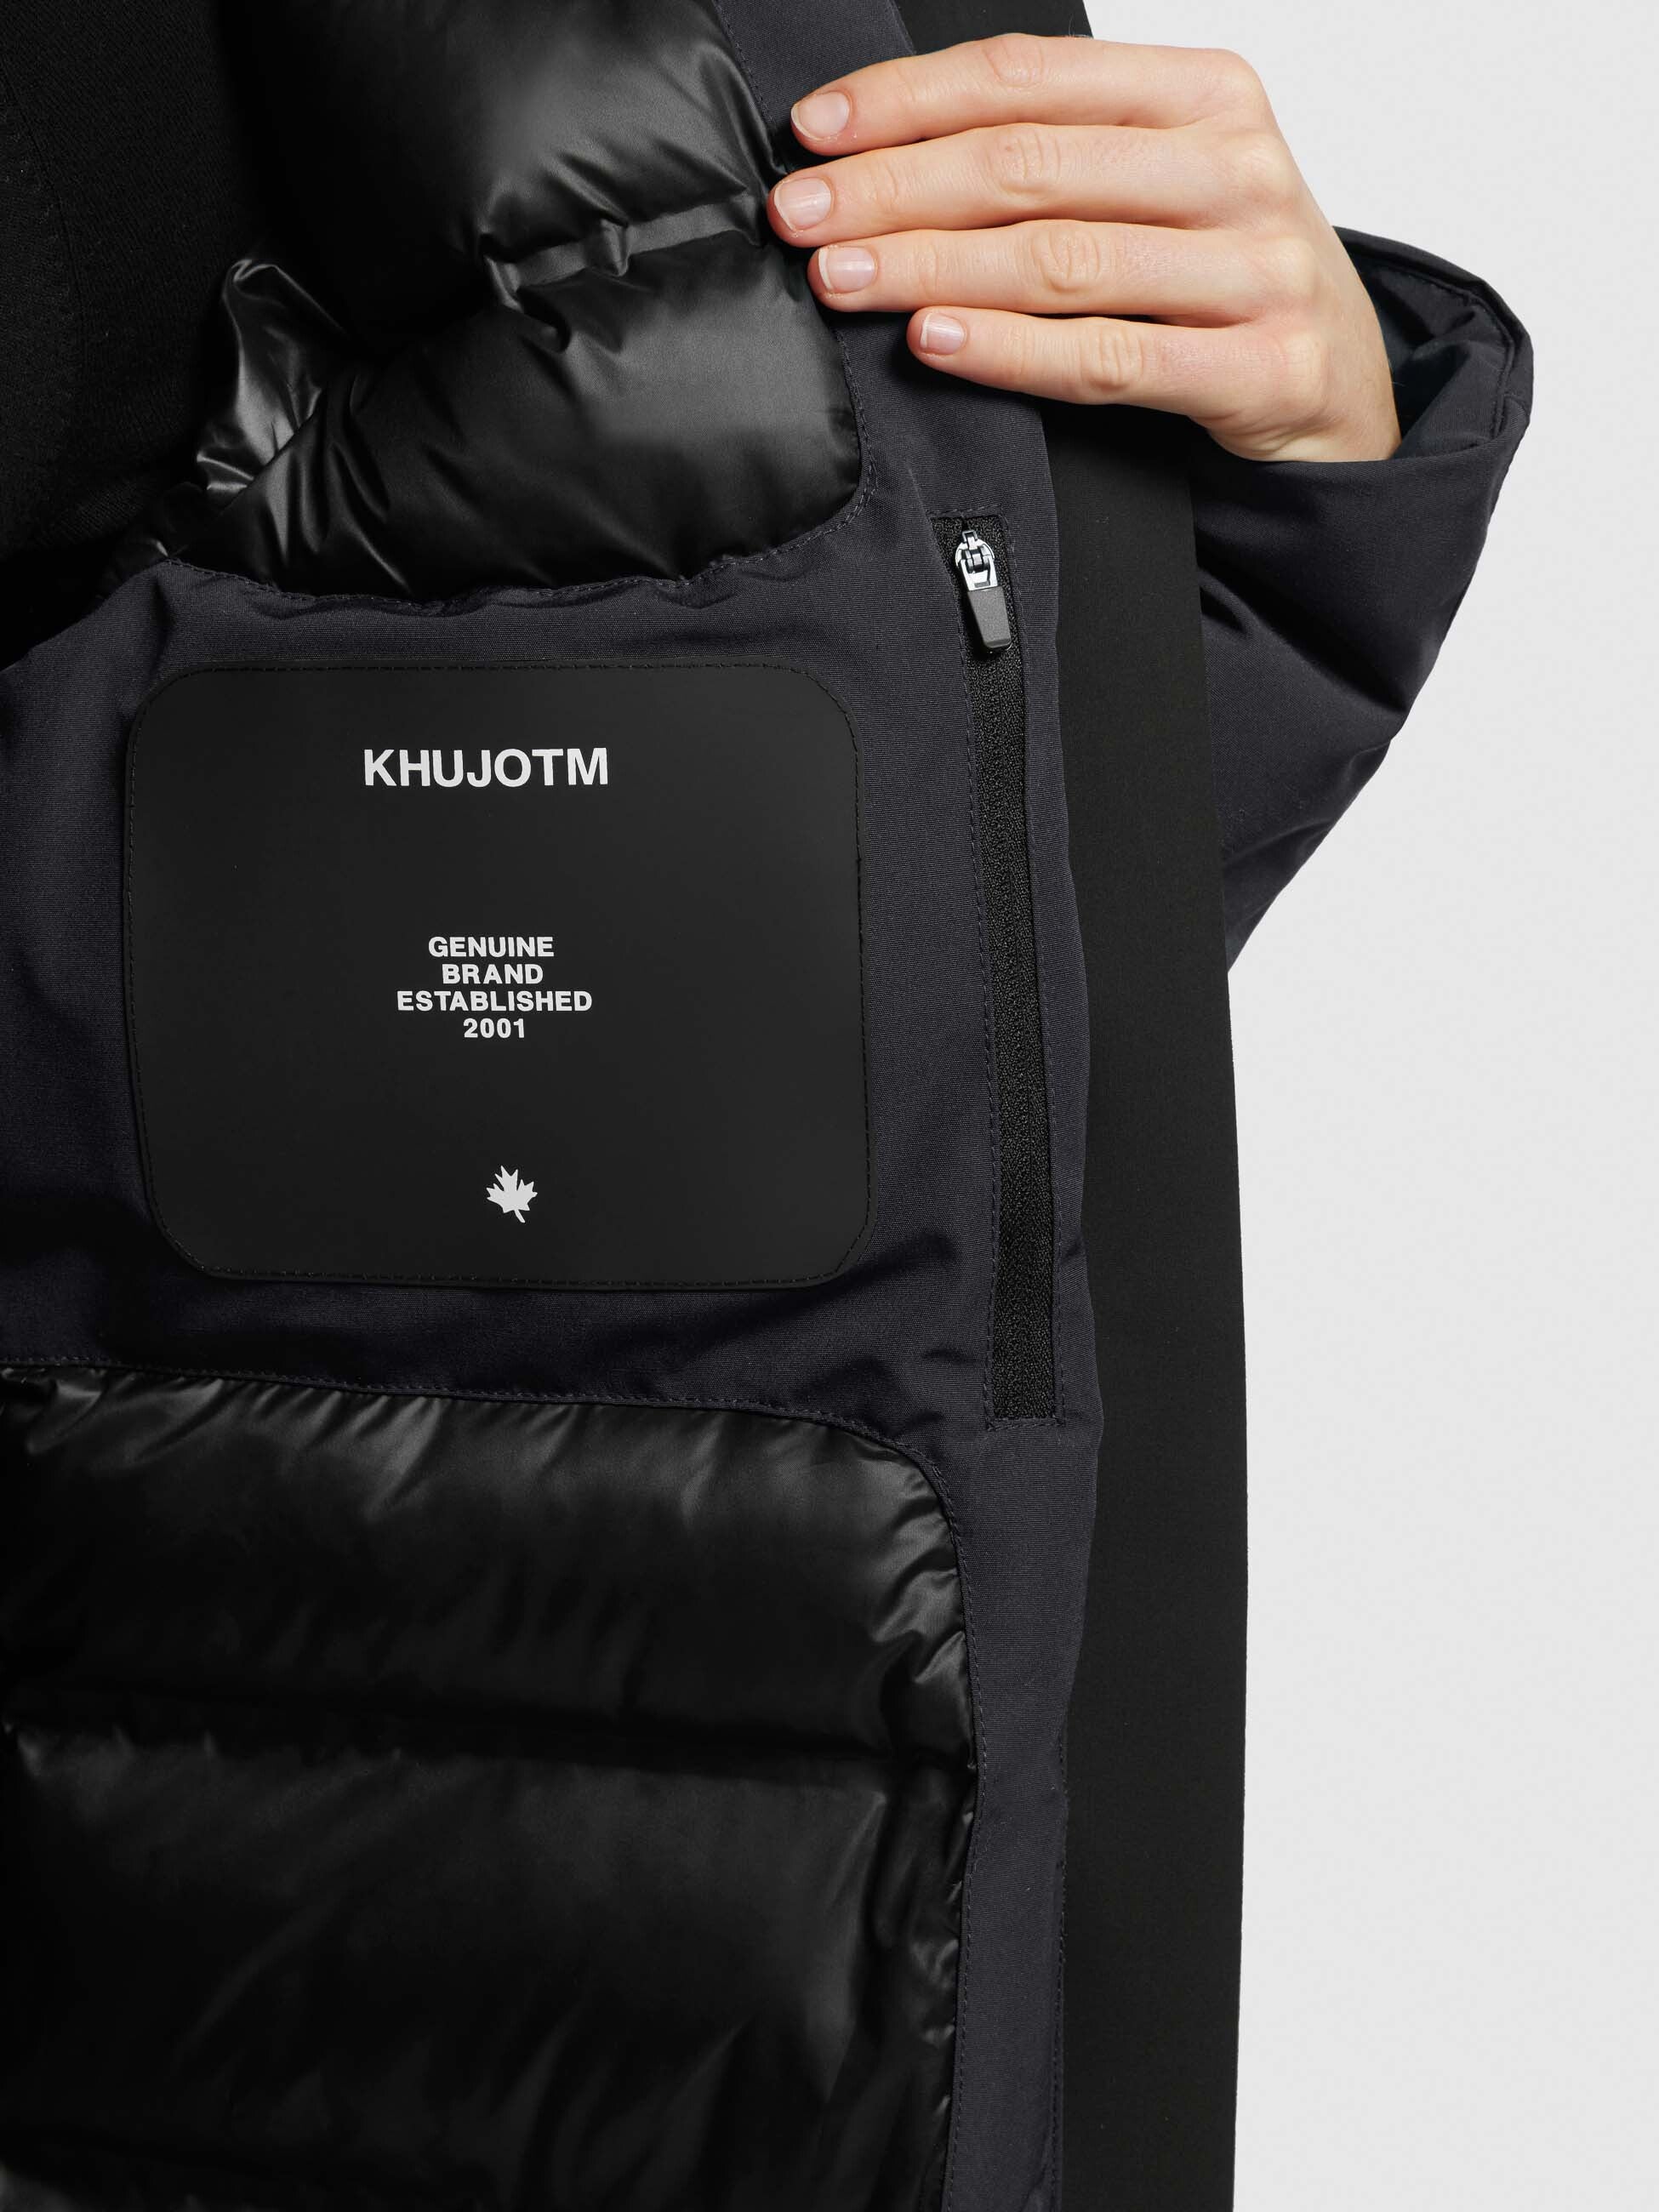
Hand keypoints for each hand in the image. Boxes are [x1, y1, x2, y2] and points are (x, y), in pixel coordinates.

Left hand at [768, 34, 1398, 463]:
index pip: (1029, 79)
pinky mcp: (1260, 365)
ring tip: (842, 278)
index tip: (816, 132)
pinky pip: (1107, 357)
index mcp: (1206, 95)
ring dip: (930, 268)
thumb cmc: (1229, 281)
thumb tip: (893, 160)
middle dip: (894, 189)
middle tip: (803, 216)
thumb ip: (1061, 159)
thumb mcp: (1164, 187)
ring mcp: (1256, 267)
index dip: (909, 100)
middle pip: (1029, 166)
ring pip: (1059, 260)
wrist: (1345, 390)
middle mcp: (1236, 166)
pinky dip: (1009, 350)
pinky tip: (935, 341)